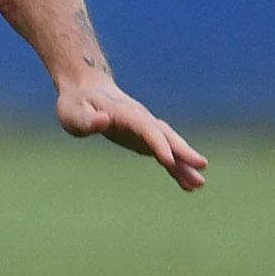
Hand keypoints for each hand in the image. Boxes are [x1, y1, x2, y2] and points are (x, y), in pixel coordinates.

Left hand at [55, 78, 206, 191]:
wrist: (86, 91)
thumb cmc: (76, 103)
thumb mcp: (73, 112)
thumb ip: (88, 120)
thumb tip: (104, 122)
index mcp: (124, 113)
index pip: (146, 128)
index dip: (157, 143)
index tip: (168, 160)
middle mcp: (141, 119)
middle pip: (166, 135)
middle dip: (182, 151)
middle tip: (201, 167)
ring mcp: (145, 129)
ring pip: (169, 145)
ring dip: (184, 163)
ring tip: (198, 184)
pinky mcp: (145, 139)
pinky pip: (164, 154)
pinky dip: (176, 168)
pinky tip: (187, 185)